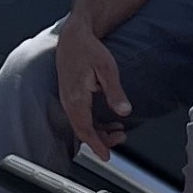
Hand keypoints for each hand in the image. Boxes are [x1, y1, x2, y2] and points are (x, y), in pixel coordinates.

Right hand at [55, 23, 131, 161]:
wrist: (74, 36)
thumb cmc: (87, 49)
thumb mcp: (106, 69)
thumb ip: (115, 92)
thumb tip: (123, 111)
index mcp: (76, 97)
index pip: (85, 129)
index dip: (96, 145)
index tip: (106, 156)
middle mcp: (69, 101)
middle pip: (83, 130)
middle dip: (100, 140)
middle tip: (119, 140)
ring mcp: (68, 99)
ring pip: (82, 124)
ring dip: (98, 132)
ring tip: (117, 132)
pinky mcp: (71, 96)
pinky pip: (80, 116)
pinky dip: (94, 123)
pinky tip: (108, 122)